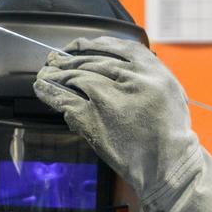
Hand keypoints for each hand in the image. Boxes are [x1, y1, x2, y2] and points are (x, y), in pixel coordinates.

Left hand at [33, 36, 211, 211]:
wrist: (168, 166)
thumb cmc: (169, 133)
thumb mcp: (169, 92)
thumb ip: (144, 75)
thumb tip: (112, 65)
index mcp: (152, 70)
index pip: (116, 46)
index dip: (92, 44)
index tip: (78, 46)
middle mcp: (130, 79)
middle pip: (91, 61)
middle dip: (69, 60)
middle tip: (54, 60)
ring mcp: (108, 98)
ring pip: (75, 77)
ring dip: (56, 74)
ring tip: (45, 74)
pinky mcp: (93, 119)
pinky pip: (65, 100)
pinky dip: (50, 93)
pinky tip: (42, 88)